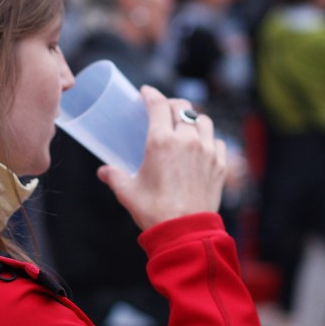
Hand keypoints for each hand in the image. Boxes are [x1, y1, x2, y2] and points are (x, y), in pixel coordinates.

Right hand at [97, 86, 226, 230]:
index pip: (158, 105)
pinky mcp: (220, 165)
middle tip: (164, 109)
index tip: (146, 93)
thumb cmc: (154, 211)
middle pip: (183, 107)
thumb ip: (114, 176)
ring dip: (193, 119)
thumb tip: (104, 172)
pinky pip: (218, 141)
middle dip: (171, 104)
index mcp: (161, 142)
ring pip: (203, 121)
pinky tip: (202, 146)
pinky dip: (210, 139)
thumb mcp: (127, 192)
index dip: (151, 94)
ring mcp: (207, 151)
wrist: (185, 232)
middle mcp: (187, 141)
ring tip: (185, 126)